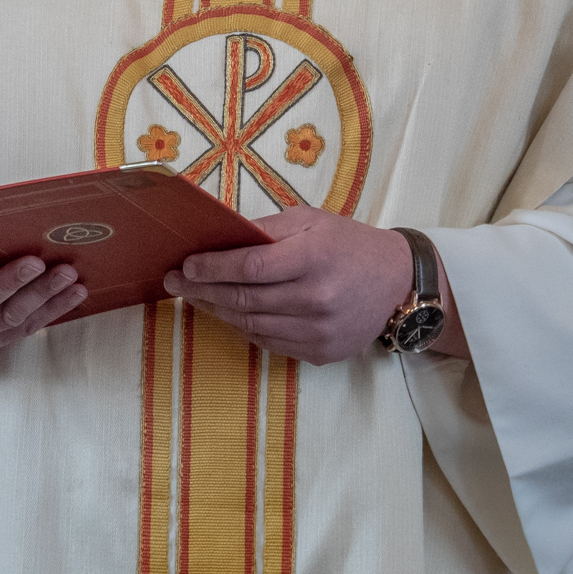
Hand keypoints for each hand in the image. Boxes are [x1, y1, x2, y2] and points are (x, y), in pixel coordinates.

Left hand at [164, 205, 416, 365]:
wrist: (397, 283)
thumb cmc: (349, 243)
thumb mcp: (311, 220)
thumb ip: (266, 228)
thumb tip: (220, 238)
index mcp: (313, 257)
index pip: (249, 266)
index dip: (212, 268)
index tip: (186, 266)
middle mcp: (316, 298)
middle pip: (244, 299)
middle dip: (202, 291)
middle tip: (175, 284)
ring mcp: (318, 330)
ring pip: (251, 324)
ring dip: (217, 311)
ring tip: (196, 298)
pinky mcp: (320, 353)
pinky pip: (269, 342)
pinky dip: (244, 328)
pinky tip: (229, 314)